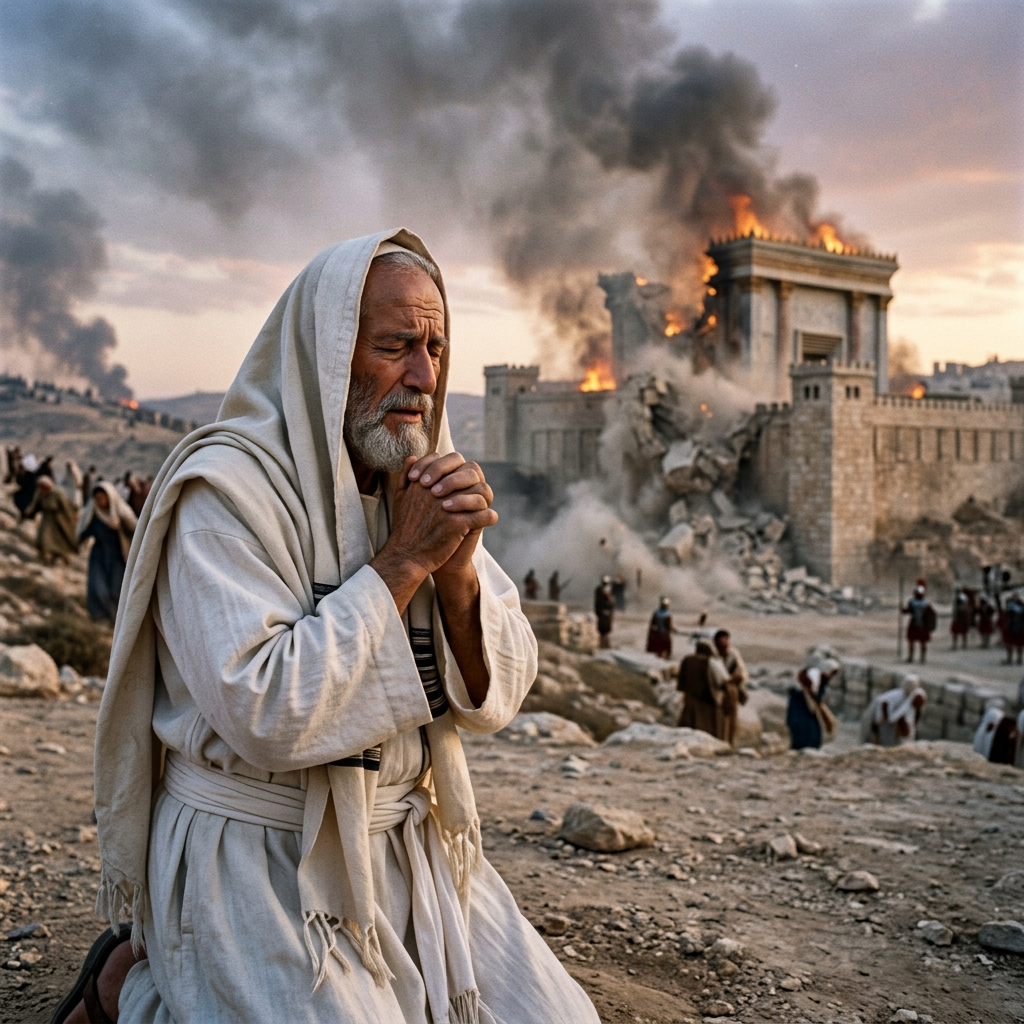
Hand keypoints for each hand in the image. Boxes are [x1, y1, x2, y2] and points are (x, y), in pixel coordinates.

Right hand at [370, 452, 495, 613]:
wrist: (406, 557)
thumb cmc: (405, 529)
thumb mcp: (400, 498)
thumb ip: (406, 476)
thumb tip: (413, 457)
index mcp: (423, 482)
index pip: (447, 459)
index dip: (454, 467)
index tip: (453, 480)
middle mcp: (435, 490)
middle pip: (468, 470)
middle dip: (471, 479)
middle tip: (470, 491)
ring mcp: (448, 507)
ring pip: (480, 492)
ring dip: (482, 499)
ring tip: (479, 508)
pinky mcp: (458, 524)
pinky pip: (484, 515)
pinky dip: (488, 518)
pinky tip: (486, 520)